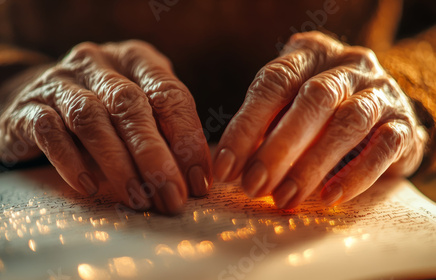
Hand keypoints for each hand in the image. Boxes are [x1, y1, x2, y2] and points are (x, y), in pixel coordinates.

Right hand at [0, 40, 211, 213]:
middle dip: (155, 156)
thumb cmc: (102, 108)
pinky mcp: (29, 107)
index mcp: (135, 59)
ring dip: (118, 163)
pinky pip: (50, 132)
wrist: (32, 99)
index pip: (169, 94)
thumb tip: (195, 177)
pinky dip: (72, 161)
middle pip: (130, 106)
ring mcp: (60, 81)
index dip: (188, 138)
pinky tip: (90, 186)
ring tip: (137, 198)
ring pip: (90, 118)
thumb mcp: (138, 108)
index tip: (199, 181)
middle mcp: (98, 63)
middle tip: (171, 196)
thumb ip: (165, 131)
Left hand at [214, 31, 427, 208]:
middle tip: (253, 185)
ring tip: (285, 197)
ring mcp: (381, 91)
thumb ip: (261, 128)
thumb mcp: (287, 106)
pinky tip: (329, 197)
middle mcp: (348, 66)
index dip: (246, 125)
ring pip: (349, 122)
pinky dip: (355, 175)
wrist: (380, 113)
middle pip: (313, 99)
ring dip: (312, 165)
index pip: (274, 82)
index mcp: (310, 55)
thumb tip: (229, 166)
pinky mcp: (404, 123)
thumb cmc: (319, 111)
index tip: (225, 166)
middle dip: (279, 147)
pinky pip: (383, 147)